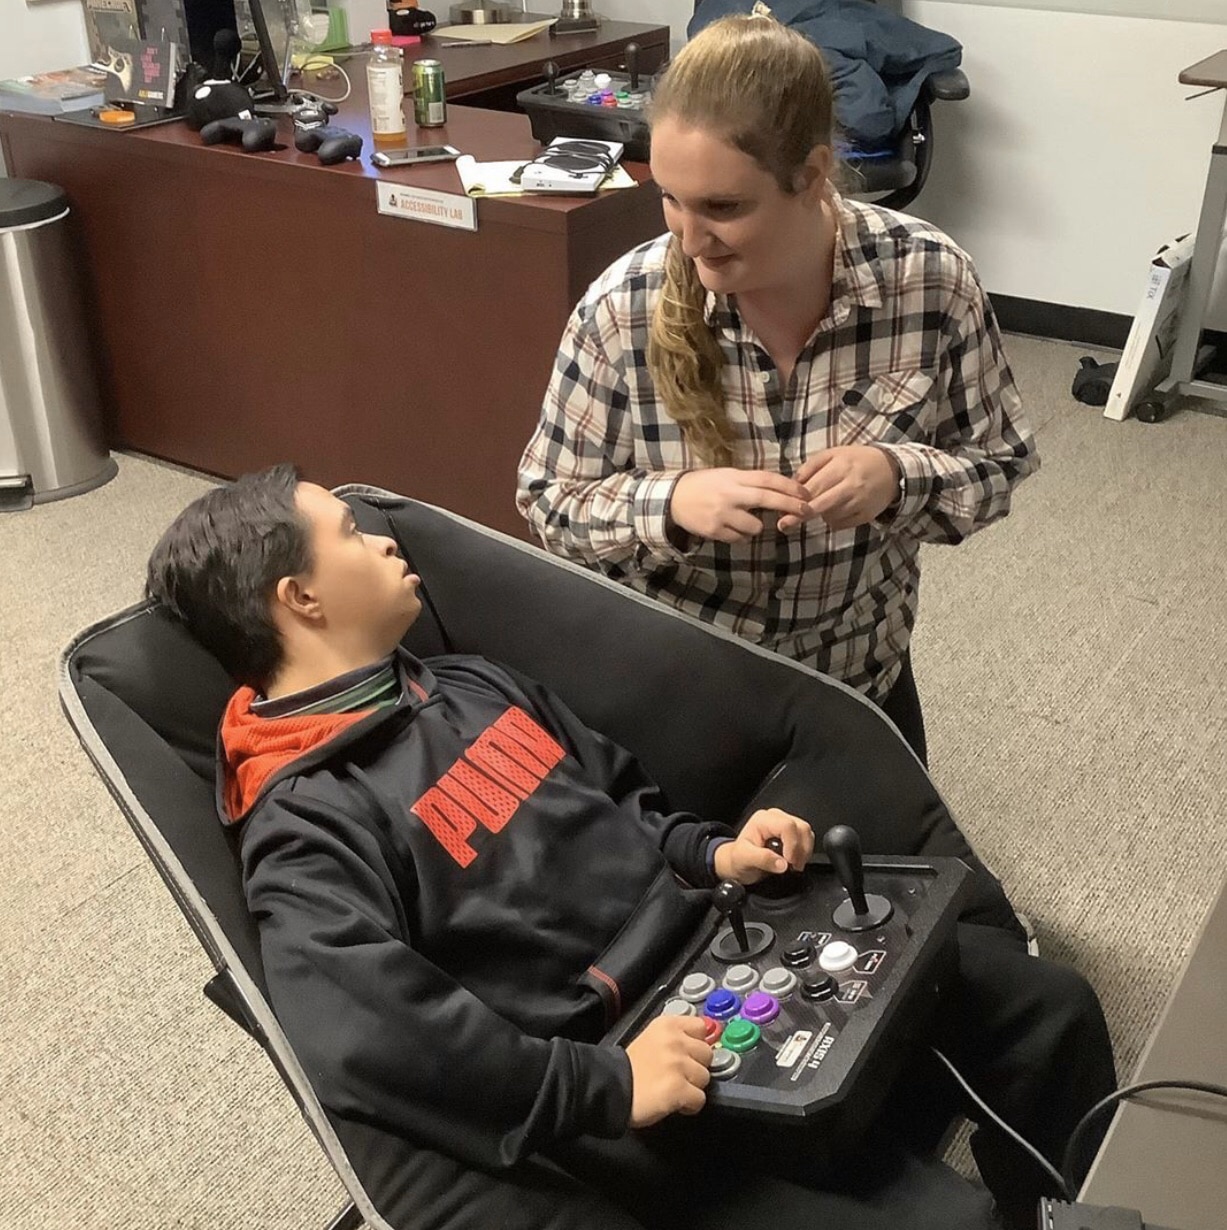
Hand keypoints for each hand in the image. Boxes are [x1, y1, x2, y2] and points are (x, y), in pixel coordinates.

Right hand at [625, 1014, 711, 1127]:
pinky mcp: (678, 1088)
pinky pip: (700, 1099)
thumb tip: (701, 1043)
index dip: (696, 1043)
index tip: (688, 1053)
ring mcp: (677, 1064)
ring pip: (705, 1078)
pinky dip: (690, 1105)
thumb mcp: (651, 1038)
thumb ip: (675, 1037)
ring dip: (692, 1086)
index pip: (701, 1027)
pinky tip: (675, 1103)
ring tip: (674, 1088)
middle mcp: (675, 1041)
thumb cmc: (629, 1067)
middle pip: (707, 1054)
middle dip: (696, 1066)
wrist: (610, 1088)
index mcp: (667, 1025)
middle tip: (678, 1074)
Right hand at [670, 469, 811, 542]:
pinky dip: (741, 536)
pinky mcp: (714, 531)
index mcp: (733, 477)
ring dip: (757, 526)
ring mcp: (722, 514)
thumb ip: (749, 481)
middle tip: (806, 510)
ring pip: (755, 526)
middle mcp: (729, 494)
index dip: (789, 486)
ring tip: (744, 520)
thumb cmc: (704, 485)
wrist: (672, 499)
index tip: (805, 492)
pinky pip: (740, 538)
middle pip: (766, 498)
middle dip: (789, 505)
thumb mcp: (725, 475)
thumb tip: (778, 489)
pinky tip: (731, 528)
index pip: (767, 479)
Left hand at [712, 808, 814, 883]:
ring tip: (794, 866)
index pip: (787, 826)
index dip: (792, 845)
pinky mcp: (791, 833)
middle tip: (793, 867)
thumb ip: (763, 860)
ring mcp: (785, 824)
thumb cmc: (738, 858)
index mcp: (763, 820)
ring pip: (807, 832)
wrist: (737, 863)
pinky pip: (807, 838)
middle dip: (800, 849)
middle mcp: (775, 818)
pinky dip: (805, 851)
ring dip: (804, 851)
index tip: (789, 862)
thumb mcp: (744, 859)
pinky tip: (796, 861)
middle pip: (801, 827)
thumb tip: (782, 864)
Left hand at [777, 446, 898, 531]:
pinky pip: (841, 523)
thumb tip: (791, 483)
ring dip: (819, 514)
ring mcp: (860, 502)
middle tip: (784, 524)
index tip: (781, 509)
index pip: (813, 487)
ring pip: (829, 516)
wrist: (892, 470)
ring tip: (820, 504)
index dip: (796, 500)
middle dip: (800, 515)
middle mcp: (851, 484)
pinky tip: (836, 509)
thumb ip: (811, 466)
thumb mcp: (834, 454)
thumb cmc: (857, 460)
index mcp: (841, 466)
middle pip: (820, 505)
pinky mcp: (866, 515)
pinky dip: (833, 519)